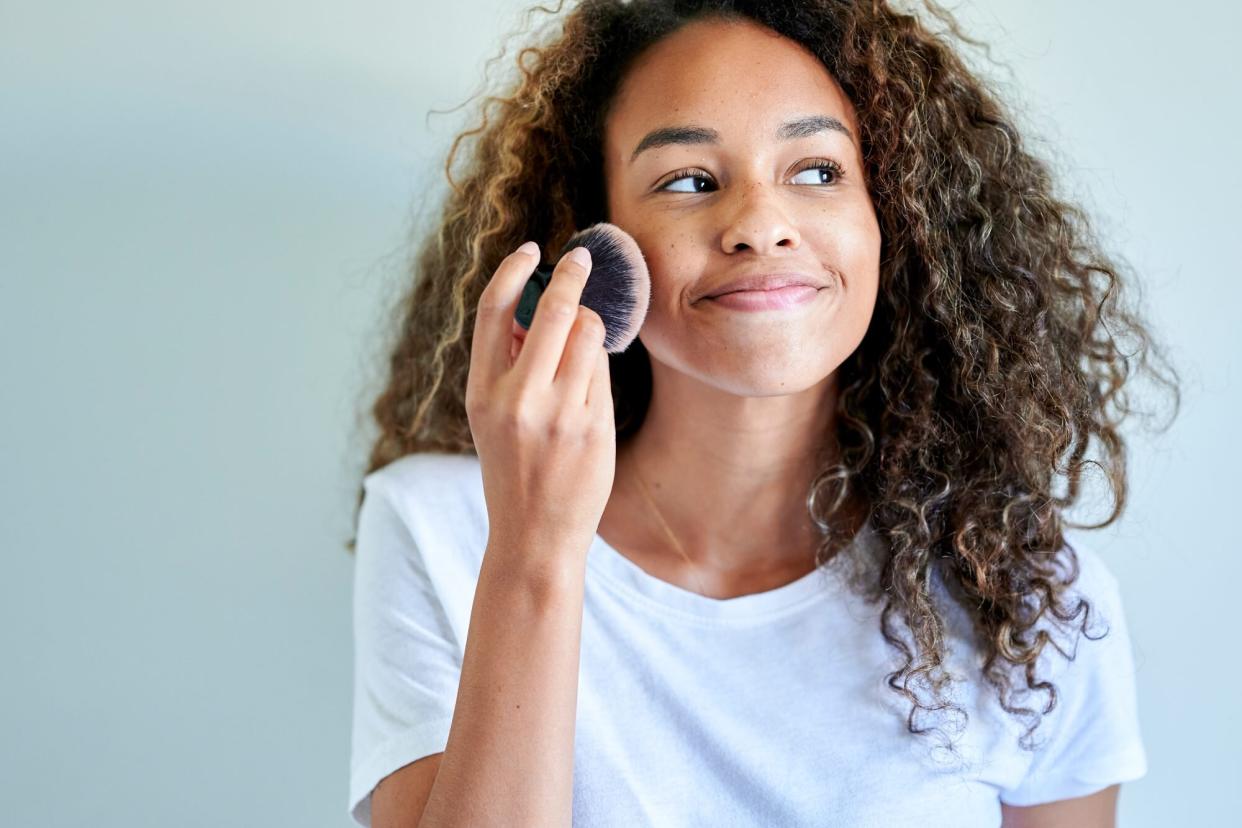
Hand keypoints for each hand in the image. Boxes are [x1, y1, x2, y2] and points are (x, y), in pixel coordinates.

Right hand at [465, 242, 615, 562]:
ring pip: (588, 334)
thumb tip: (535, 312)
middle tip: (582, 258)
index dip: (512, 271)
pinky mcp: (593, 427)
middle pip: (553, 311)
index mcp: (481, 393)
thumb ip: (507, 366)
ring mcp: (558, 413)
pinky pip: (604, 371)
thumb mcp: (491, 418)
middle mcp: (517, 399)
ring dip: (590, 324)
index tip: (531, 250)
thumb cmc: (514, 473)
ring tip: (583, 343)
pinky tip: (591, 380)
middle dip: (572, 275)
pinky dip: (600, 364)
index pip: (492, 312)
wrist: (534, 537)